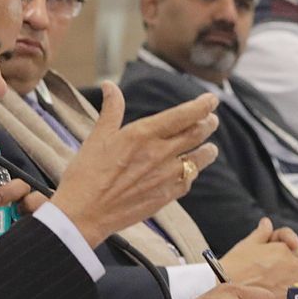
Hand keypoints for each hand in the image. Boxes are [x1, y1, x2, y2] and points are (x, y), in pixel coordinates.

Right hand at [51, 83, 219, 247]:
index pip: (184, 115)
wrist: (85, 213)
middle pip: (197, 134)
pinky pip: (187, 182)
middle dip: (208, 124)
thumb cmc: (86, 174)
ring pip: (199, 160)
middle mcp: (160, 153)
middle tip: (212, 120)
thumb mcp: (98, 136)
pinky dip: (192, 173)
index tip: (212, 99)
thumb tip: (109, 86)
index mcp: (144, 134)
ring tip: (210, 148)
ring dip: (208, 151)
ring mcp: (165, 177)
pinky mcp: (165, 197)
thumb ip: (111, 109)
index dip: (203, 105)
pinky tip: (190, 172)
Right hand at [218, 218, 297, 296]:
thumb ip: (262, 233)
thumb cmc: (234, 266)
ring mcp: (291, 283)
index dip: (295, 250)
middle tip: (293, 270)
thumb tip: (267, 223)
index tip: (288, 253)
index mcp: (282, 250)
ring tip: (295, 284)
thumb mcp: (247, 244)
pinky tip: (291, 295)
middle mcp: (291, 266)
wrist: (225, 286)